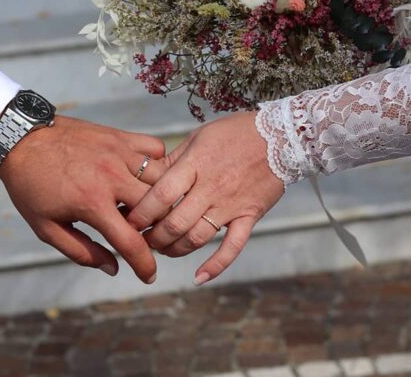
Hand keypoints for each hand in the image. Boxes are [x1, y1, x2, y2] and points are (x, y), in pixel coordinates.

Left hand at [0, 115, 165, 283]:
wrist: (21, 139)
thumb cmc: (31, 186)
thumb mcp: (46, 228)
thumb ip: (81, 252)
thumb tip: (113, 268)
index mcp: (92, 203)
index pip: (132, 242)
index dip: (145, 265)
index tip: (149, 276)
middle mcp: (112, 176)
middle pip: (159, 208)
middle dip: (159, 228)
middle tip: (148, 235)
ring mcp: (119, 152)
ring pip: (163, 177)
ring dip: (161, 196)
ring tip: (147, 206)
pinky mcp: (120, 136)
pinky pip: (156, 148)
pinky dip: (158, 163)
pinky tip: (144, 175)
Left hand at [128, 112, 284, 285]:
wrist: (281, 135)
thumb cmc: (234, 132)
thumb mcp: (198, 137)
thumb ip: (174, 160)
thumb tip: (147, 176)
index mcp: (196, 164)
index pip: (160, 195)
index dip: (140, 213)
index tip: (128, 221)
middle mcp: (211, 187)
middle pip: (174, 222)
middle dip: (153, 237)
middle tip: (141, 239)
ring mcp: (231, 204)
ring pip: (197, 238)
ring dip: (174, 249)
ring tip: (162, 249)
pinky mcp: (249, 215)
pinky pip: (233, 246)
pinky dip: (216, 265)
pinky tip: (199, 277)